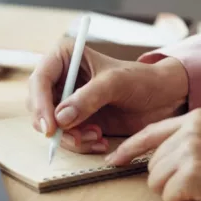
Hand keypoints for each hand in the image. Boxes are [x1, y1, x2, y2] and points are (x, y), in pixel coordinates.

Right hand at [27, 38, 187, 153]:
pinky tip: (99, 140)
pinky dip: (80, 143)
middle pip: (39, 105)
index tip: (50, 127)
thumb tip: (60, 119)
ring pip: (51, 125)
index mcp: (66, 58)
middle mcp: (62, 79)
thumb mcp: (115, 83)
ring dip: (71, 137)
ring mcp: (68, 100)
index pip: (40, 79)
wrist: (161, 97)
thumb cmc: (141, 79)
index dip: (40, 104)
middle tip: (76, 137)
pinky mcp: (77, 118)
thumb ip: (88, 98)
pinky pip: (67, 135)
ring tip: (96, 136)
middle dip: (55, 126)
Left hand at [106, 108, 200, 200]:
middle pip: (153, 162)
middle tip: (200, 178)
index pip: (150, 133)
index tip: (115, 159)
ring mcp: (193, 149)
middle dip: (170, 177)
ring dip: (177, 191)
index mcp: (196, 119)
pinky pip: (168, 196)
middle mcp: (193, 129)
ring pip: (156, 180)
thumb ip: (181, 142)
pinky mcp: (194, 172)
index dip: (130, 148)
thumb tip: (145, 157)